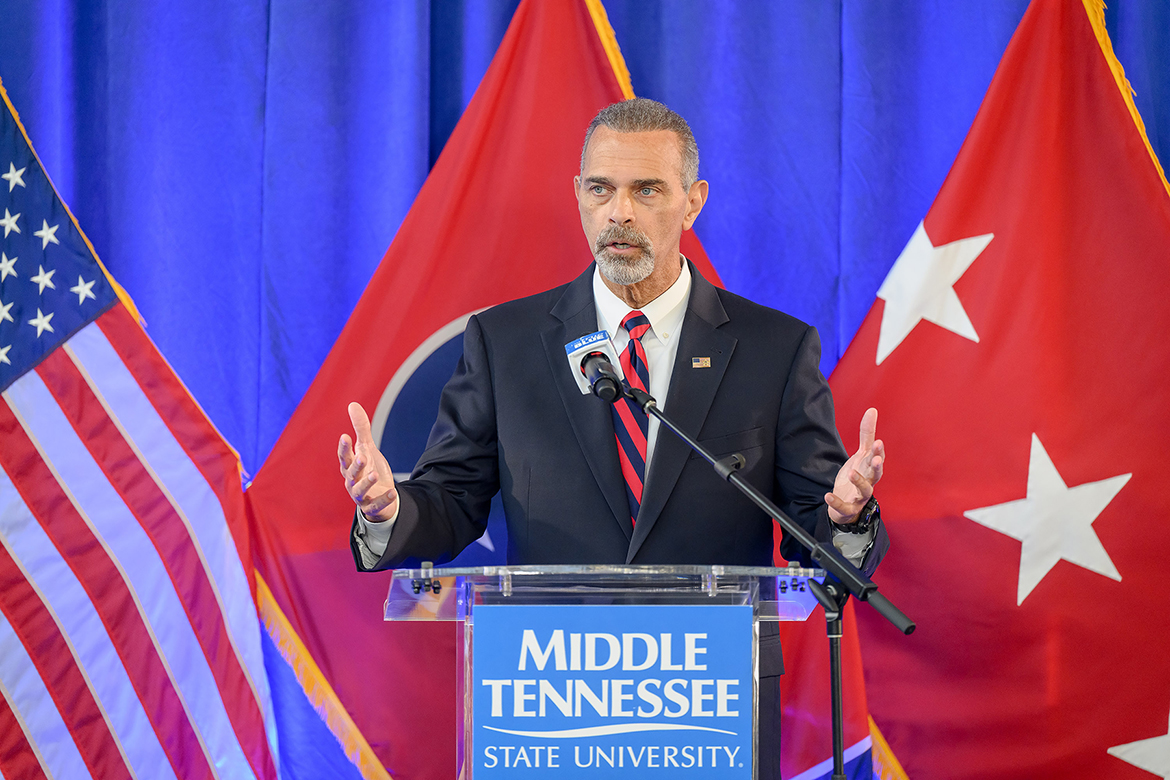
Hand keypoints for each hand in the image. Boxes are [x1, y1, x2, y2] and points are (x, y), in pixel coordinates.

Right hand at [338, 402, 398, 521]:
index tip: (345, 436)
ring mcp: (361, 495)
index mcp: (349, 466)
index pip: (344, 457)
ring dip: (367, 482)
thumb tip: (352, 404)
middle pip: (351, 473)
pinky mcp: (372, 506)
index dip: (344, 448)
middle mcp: (352, 481)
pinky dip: (384, 499)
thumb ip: (361, 428)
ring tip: (375, 474)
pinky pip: (377, 504)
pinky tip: (393, 491)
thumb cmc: (368, 469)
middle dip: (355, 466)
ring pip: (360, 490)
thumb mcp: (367, 448)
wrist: (376, 497)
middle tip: (362, 456)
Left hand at [825, 407, 883, 524]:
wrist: (848, 504)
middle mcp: (869, 482)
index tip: (878, 442)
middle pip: (876, 475)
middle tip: (875, 459)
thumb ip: (867, 434)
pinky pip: (844, 506)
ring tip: (850, 472)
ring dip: (859, 482)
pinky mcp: (848, 508)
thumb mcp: (862, 454)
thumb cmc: (858, 475)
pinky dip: (836, 502)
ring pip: (864, 491)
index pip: (878, 459)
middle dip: (877, 467)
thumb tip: (872, 410)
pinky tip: (827, 495)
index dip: (879, 452)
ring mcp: (860, 497)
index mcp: (871, 468)